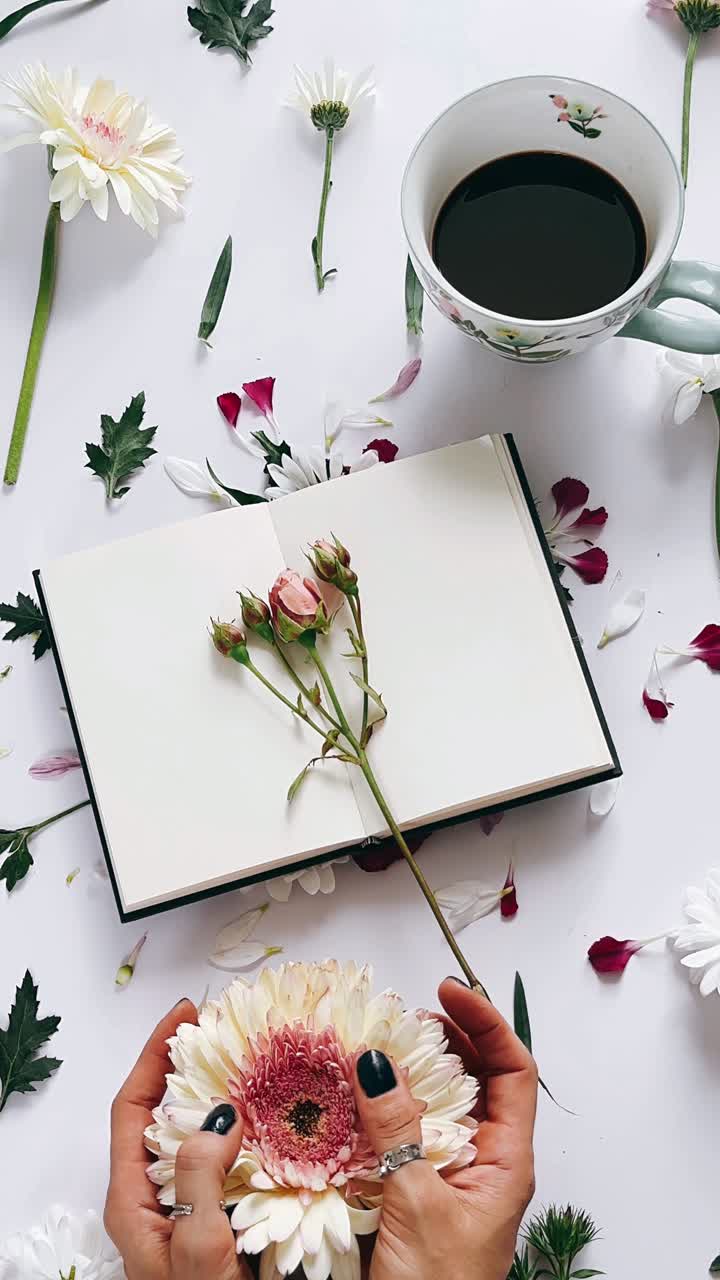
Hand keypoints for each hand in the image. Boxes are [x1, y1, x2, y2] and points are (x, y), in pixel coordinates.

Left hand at [104, 998, 251, 1279]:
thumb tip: (218, 1114)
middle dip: (194, 1064)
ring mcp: (189, 1213)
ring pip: (201, 1137)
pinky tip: (282, 1122)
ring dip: (226, 1095)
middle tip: (230, 1028)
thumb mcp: (198, 1251)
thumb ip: (201, 1180)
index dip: (157, 1054)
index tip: (187, 1014)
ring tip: (259, 1062)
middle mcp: (158, 1202)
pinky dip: (252, 1133)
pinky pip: (231, 1164)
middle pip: (165, 1113)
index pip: (134, 1108)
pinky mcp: (221, 1224)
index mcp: (135, 1202)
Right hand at [353, 978, 537, 1279]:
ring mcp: (451, 1178)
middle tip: (401, 1016)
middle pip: (477, 1079)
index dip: (485, 1023)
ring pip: (439, 1106)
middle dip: (443, 1039)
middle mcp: (483, 1162)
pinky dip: (384, 1109)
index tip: (447, 992)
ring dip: (409, 1073)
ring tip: (376, 1046)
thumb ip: (396, 1130)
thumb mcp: (416, 1204)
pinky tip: (355, 1099)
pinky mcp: (417, 1194)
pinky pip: (407, 1135)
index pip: (513, 1070)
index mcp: (505, 1161)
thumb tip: (377, 1060)